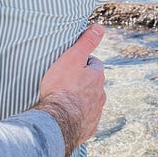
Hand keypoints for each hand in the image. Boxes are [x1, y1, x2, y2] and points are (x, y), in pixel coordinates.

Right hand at [35, 24, 105, 156]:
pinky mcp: (88, 129)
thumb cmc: (61, 88)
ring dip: (81, 100)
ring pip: (90, 102)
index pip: (93, 64)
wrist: (56, 122)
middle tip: (65, 82)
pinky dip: (78, 117)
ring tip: (64, 100)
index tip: (71, 65)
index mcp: (97, 77)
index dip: (82, 62)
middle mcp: (101, 96)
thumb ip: (86, 42)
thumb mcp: (72, 58)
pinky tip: (66, 116)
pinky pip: (84, 120)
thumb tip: (99, 27)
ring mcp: (96, 113)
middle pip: (93, 84)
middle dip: (83, 82)